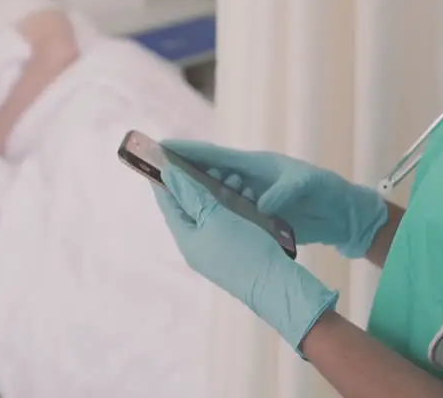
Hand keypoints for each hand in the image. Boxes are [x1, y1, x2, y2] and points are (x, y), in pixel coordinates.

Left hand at [154, 163, 337, 350]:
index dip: (166, 180)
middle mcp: (198, 245)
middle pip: (192, 207)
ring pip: (214, 213)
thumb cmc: (243, 249)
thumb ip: (192, 194)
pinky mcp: (235, 251)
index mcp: (186, 238)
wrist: (277, 285)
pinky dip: (236, 207)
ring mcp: (217, 250)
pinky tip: (250, 196)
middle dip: (202, 183)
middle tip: (215, 165)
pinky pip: (230, 222)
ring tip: (237, 179)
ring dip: (223, 193)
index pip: (169, 203)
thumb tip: (168, 174)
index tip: (165, 158)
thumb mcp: (216, 217)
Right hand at [161, 140, 388, 258]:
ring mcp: (251, 198)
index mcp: (256, 164)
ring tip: (170, 201)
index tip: (162, 147)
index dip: (188, 151)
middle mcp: (249, 179)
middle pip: (208, 175)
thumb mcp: (305, 184)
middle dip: (182, 174)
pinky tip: (199, 225)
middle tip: (155, 175)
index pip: (215, 157)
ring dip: (196, 198)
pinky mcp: (257, 217)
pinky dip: (213, 217)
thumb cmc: (326, 190)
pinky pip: (228, 215)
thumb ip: (282, 192)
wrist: (343, 214)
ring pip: (214, 197)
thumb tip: (260, 204)